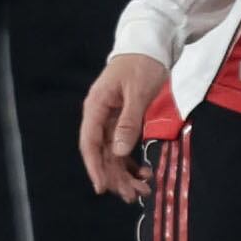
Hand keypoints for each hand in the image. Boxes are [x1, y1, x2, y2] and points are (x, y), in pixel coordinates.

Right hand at [79, 54, 168, 200]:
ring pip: (112, 153)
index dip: (95, 167)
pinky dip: (131, 162)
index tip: (102, 187)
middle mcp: (99, 115)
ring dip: (124, 173)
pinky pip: (122, 146)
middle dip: (115, 176)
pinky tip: (142, 174)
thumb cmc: (143, 64)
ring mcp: (109, 119)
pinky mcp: (122, 120)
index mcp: (96, 107)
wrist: (150, 45)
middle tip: (133, 196)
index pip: (90, 143)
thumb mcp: (138, 92)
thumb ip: (129, 121)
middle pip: (102, 153)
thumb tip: (119, 151)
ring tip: (140, 191)